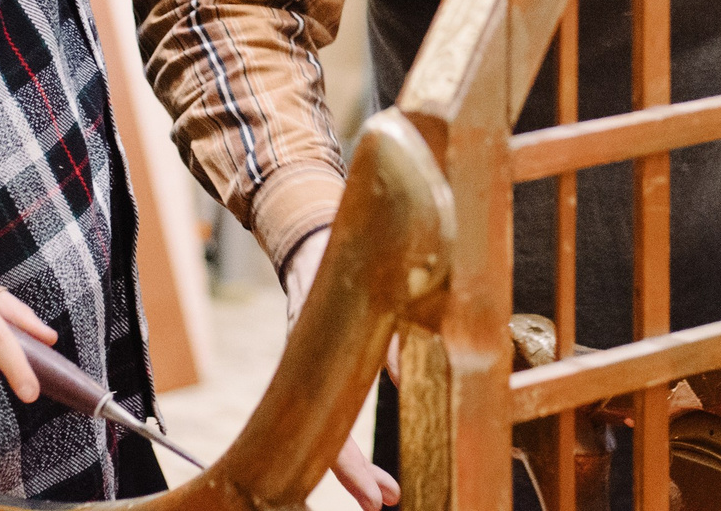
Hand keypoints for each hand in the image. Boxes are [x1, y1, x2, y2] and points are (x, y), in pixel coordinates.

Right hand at [281, 228, 400, 509]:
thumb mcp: (379, 293)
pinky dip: (345, 439)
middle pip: (321, 435)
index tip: (379, 498)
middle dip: (353, 476)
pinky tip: (371, 463)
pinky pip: (327, 411)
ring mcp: (307, 366)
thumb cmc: (348, 259)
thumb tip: (414, 382)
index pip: (329, 422)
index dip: (351, 468)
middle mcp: (306, 363)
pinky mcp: (315, 365)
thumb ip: (396, 337)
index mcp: (318, 346)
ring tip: (384, 494)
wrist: (311, 236)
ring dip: (352, 466)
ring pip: (323, 427)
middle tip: (384, 503)